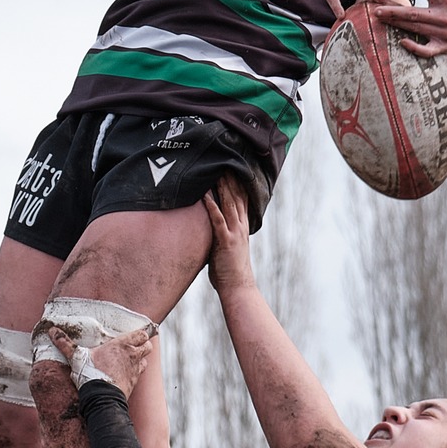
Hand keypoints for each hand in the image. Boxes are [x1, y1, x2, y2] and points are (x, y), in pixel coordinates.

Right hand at [48, 326, 154, 394]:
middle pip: (148, 345)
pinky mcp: (134, 382)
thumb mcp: (77, 357)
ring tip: (130, 359)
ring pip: (146, 358)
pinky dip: (137, 371)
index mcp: (121, 345)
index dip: (140, 334)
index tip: (134, 335)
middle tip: (133, 346)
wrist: (101, 397)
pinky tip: (127, 372)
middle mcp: (132, 355)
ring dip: (141, 358)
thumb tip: (51, 330)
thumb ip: (65, 344)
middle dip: (143, 344)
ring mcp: (135, 369)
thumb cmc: (90, 374)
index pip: (141, 334)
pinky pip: (140, 373)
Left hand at [201, 178, 256, 293]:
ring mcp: (234, 233)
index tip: (233, 168)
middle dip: (231, 178)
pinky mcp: (225, 241)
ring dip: (222, 186)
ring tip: (216, 170)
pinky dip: (211, 205)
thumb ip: (222, 235)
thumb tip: (210, 229)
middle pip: (237, 197)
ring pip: (229, 203)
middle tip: (225, 160)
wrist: (239, 287)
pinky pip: (217, 219)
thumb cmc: (230, 271)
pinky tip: (205, 194)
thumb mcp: (228, 248)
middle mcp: (240, 227)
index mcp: (241, 227)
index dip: (238, 183)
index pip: (242, 200)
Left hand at [371, 0, 446, 56]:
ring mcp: (443, 33)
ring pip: (416, 29)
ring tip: (380, 18)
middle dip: (394, 11)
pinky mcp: (442, 47)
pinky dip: (414, 47)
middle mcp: (444, 16)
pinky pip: (426, 50)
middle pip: (415, 13)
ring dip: (397, 24)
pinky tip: (401, 41)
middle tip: (376, 8)